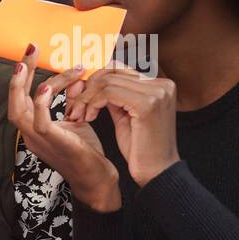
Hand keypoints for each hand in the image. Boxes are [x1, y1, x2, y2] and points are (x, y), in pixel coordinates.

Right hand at [8, 45, 120, 211]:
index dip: (26, 75)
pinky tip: (48, 87)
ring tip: (32, 63)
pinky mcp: (54, 144)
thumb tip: (76, 79)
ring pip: (20, 110)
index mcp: (35, 128)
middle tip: (30, 49)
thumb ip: (73, 100)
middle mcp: (31, 134)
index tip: (35, 54)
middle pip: (14, 101)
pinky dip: (41, 103)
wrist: (98, 180)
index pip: (23, 98)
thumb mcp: (78, 120)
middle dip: (20, 74)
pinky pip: (39, 122)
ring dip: (25, 85)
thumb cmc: (86, 153)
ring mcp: (39, 141)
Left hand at [65, 65, 180, 186]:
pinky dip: (92, 104)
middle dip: (87, 89)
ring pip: (106, 82)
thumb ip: (115, 97)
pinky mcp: (147, 104)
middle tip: (76, 108)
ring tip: (81, 116)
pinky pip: (107, 94)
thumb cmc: (142, 148)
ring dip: (86, 99)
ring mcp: (156, 93)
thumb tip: (93, 83)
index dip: (94, 81)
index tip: (81, 97)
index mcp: (160, 85)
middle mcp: (162, 84)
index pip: (118, 68)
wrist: (157, 171)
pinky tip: (89, 118)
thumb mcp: (127, 116)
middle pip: (111, 72)